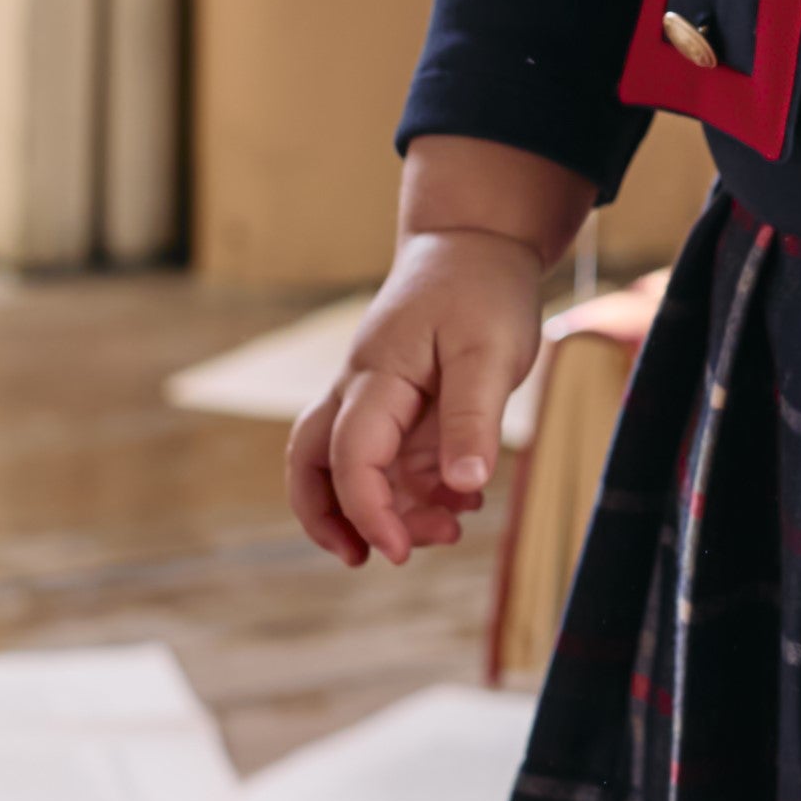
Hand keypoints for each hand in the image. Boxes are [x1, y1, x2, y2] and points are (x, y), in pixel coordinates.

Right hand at [287, 229, 549, 567]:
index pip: (351, 457)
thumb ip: (474, 419)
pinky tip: (463, 497)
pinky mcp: (400, 403)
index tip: (401, 552)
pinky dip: (417, 487)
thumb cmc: (481, 290)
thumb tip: (463, 487)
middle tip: (374, 558)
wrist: (477, 242)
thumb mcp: (489, 352)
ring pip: (352, 467)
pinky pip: (391, 456)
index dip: (368, 512)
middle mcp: (361, 390)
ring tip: (450, 529)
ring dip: (389, 508)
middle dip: (329, 519)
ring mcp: (377, 398)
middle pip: (311, 463)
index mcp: (376, 377)